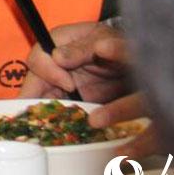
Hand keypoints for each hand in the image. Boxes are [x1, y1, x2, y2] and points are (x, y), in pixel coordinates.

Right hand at [20, 22, 160, 157]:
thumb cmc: (120, 44)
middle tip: (41, 118)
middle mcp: (55, 64)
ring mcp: (61, 84)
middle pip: (34, 81)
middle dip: (35, 100)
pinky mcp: (72, 102)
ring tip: (42, 131)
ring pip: (42, 100)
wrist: (140, 61)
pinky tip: (55, 134)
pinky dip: (57, 124)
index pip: (38, 57)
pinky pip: (58, 114)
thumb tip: (57, 57)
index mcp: (58, 43)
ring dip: (42, 115)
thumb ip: (83, 47)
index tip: (68, 84)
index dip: (48, 71)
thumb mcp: (106, 40)